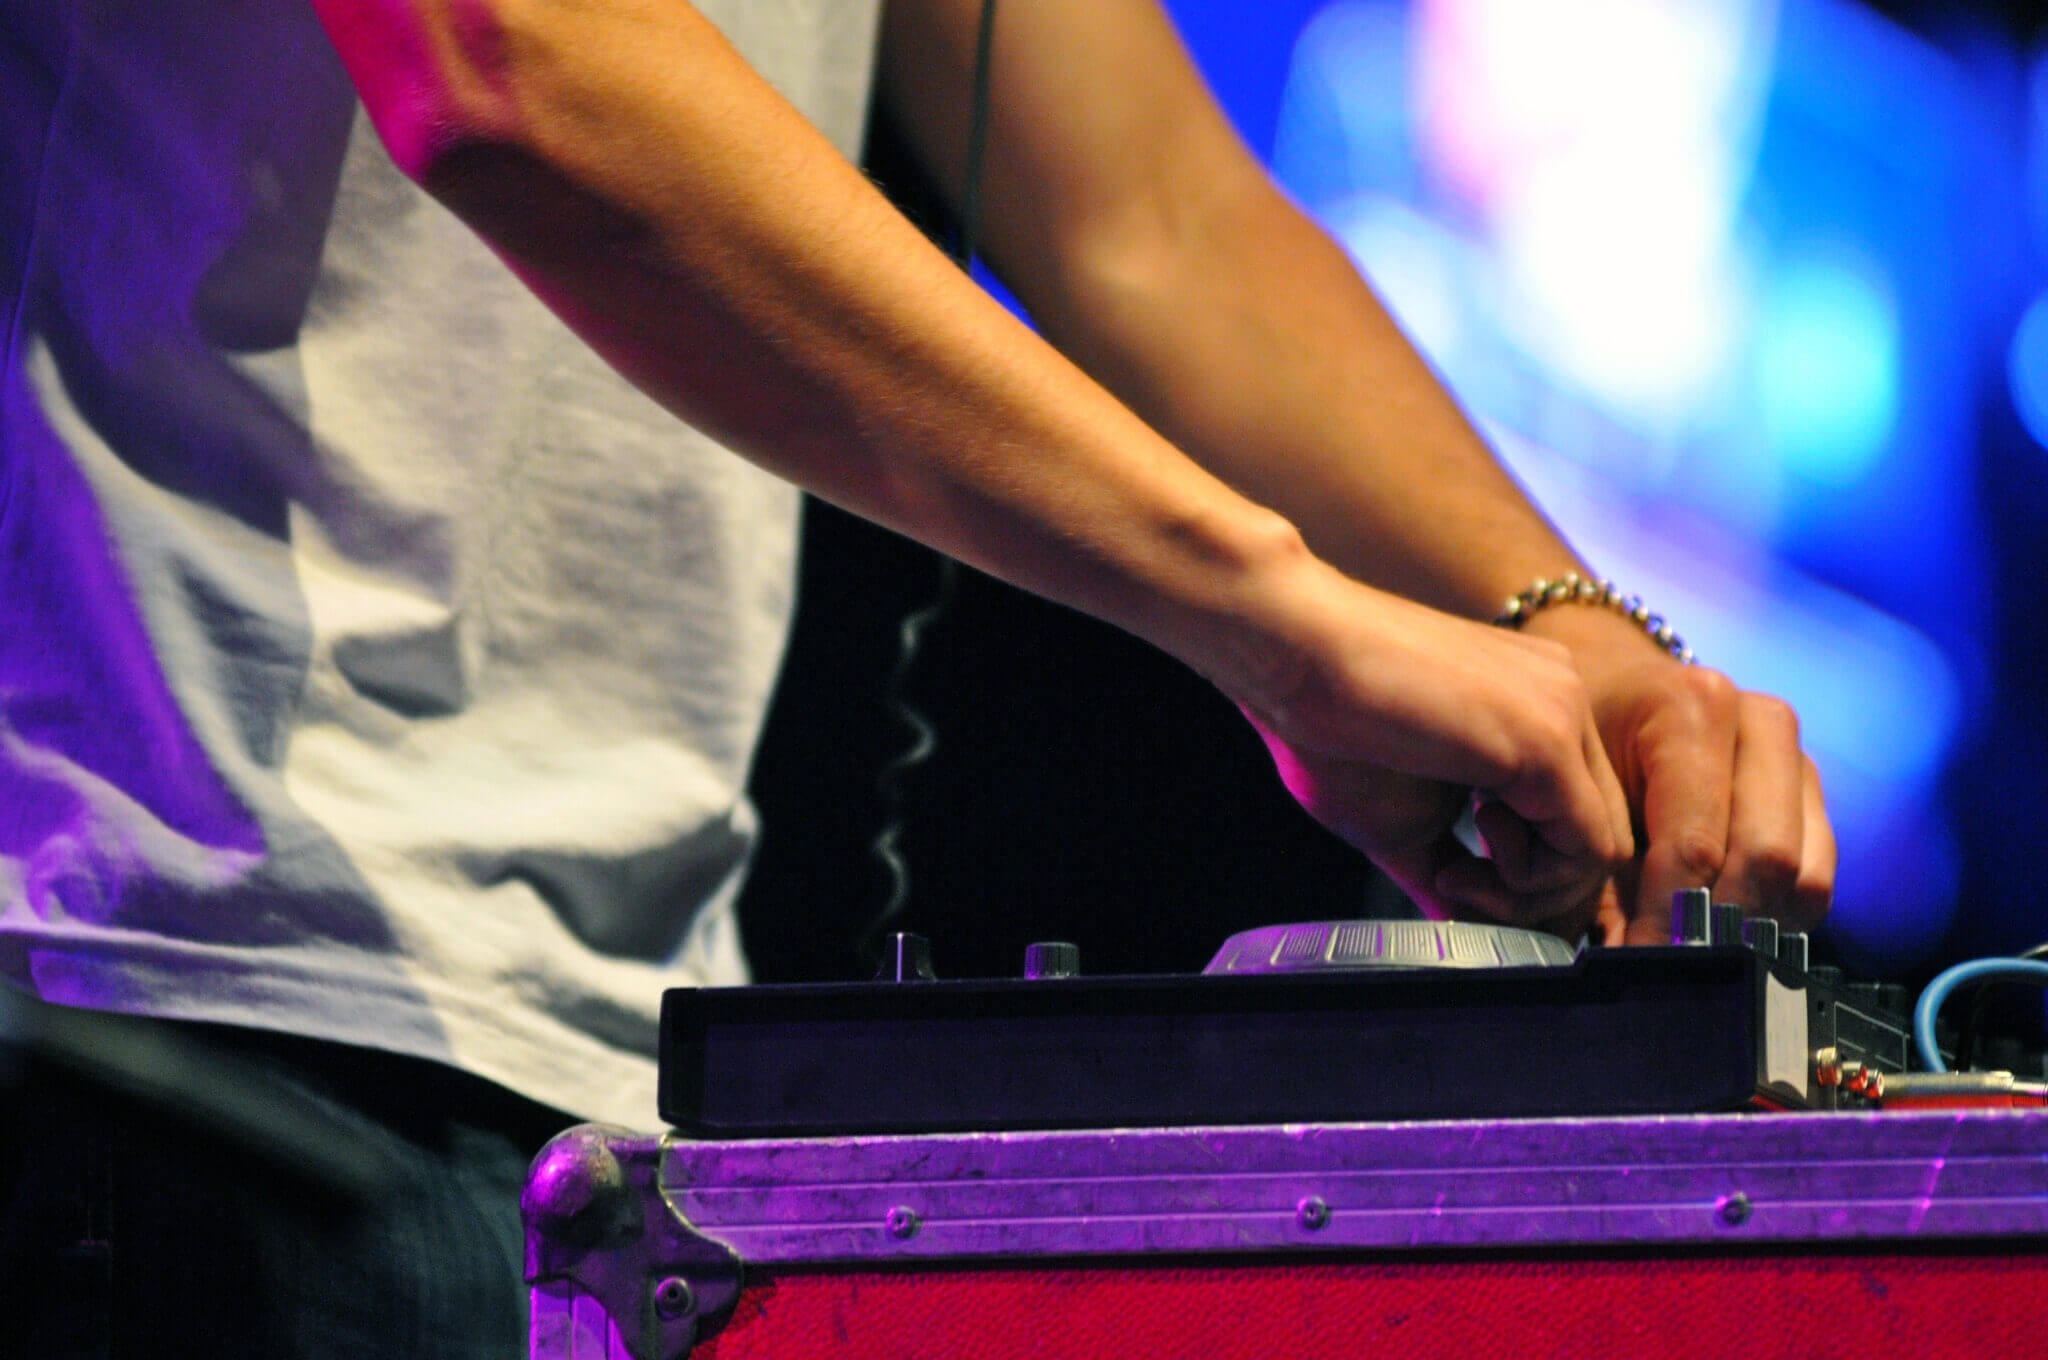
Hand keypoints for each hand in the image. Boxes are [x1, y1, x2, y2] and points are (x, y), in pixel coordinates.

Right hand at [1229, 565, 1633, 935]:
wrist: (1294, 656)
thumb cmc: (1329, 727)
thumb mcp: (1404, 820)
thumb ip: (1447, 870)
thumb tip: (1459, 928)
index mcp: (1533, 710)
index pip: (1574, 818)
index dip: (1523, 875)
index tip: (1451, 878)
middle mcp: (1563, 701)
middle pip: (1598, 834)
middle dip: (1532, 891)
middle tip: (1454, 886)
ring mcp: (1565, 714)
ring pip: (1604, 847)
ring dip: (1528, 891)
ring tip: (1453, 873)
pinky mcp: (1550, 740)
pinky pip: (1588, 849)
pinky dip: (1528, 881)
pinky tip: (1461, 862)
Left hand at [1526, 611, 1835, 944]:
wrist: (1614, 689)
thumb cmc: (1586, 743)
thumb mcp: (1572, 794)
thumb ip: (1590, 872)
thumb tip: (1623, 962)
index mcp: (1693, 709)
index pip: (1696, 843)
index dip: (1667, 916)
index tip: (1637, 961)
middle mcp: (1761, 725)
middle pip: (1767, 861)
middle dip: (1715, 927)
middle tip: (1669, 969)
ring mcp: (1797, 759)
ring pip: (1804, 877)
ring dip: (1750, 929)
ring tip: (1693, 953)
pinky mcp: (1813, 797)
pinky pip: (1814, 879)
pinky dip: (1772, 918)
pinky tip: (1720, 929)